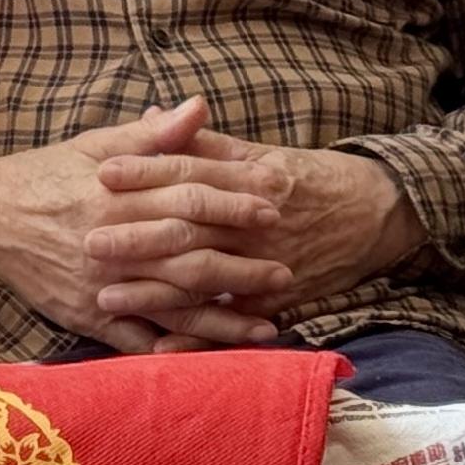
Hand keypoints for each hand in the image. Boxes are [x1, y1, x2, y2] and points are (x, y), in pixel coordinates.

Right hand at [0, 101, 289, 349]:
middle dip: (241, 263)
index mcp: (115, 195)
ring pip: (169, 304)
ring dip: (222, 316)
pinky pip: (136, 339)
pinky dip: (174, 348)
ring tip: (267, 323)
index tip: (276, 203)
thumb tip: (199, 107)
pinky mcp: (85, 316)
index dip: (234, 199)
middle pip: (187, 254)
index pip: (187, 195)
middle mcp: (109, 241)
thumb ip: (151, 134)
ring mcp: (98, 284)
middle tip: (287, 268)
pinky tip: (212, 354)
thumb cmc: (45, 175)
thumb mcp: (94, 145)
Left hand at [88, 133, 420, 324]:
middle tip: (88, 241)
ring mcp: (267, 264)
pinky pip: (230, 323)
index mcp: (250, 177)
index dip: (145, 170)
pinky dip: (196, 338)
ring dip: (154, 292)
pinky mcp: (276, 301)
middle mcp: (257, 222)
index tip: (101, 172)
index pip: (188, 170)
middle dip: (136, 236)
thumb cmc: (308, 177)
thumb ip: (205, 142)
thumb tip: (155, 117)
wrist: (375, 212)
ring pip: (203, 280)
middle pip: (188, 228)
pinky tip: (157, 347)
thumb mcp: (260, 152)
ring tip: (106, 297)